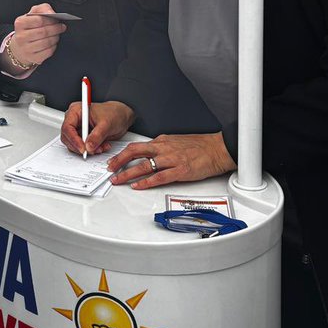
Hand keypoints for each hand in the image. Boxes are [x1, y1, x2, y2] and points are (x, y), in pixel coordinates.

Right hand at [7, 4, 65, 69]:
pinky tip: (53, 43)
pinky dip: (53, 46)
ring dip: (56, 37)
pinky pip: (48, 52)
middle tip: (62, 27)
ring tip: (57, 34)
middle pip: (44, 32)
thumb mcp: (33, 14)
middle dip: (56, 29)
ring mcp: (26, 49)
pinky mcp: (33, 58)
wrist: (19, 46)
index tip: (56, 19)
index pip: (39, 20)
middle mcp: (20, 37)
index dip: (50, 20)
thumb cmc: (29, 27)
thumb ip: (43, 8)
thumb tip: (52, 13)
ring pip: (47, 42)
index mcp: (20, 23)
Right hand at [61, 100, 134, 155]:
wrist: (122, 117)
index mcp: (76, 111)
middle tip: (92, 150)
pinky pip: (83, 147)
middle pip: (68, 138)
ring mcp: (78, 129)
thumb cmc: (114, 113)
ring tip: (101, 147)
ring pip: (75, 145)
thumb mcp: (106, 123)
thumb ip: (97, 135)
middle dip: (80, 146)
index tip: (82, 148)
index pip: (67, 127)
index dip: (73, 139)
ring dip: (88, 149)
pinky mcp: (84, 137)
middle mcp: (75, 120)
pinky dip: (92, 150)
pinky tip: (102, 146)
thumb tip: (88, 146)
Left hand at [107, 133, 235, 189]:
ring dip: (128, 174)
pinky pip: (159, 177)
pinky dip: (146, 182)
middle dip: (119, 161)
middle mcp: (164, 148)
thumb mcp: (177, 141)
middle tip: (110, 169)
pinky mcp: (180, 171)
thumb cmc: (200, 146)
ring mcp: (171, 160)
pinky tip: (137, 186)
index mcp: (162, 141)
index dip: (122, 154)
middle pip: (134, 152)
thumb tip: (151, 152)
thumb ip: (163, 147)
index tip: (114, 160)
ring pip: (143, 165)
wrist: (218, 149)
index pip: (137, 146)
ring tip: (118, 180)